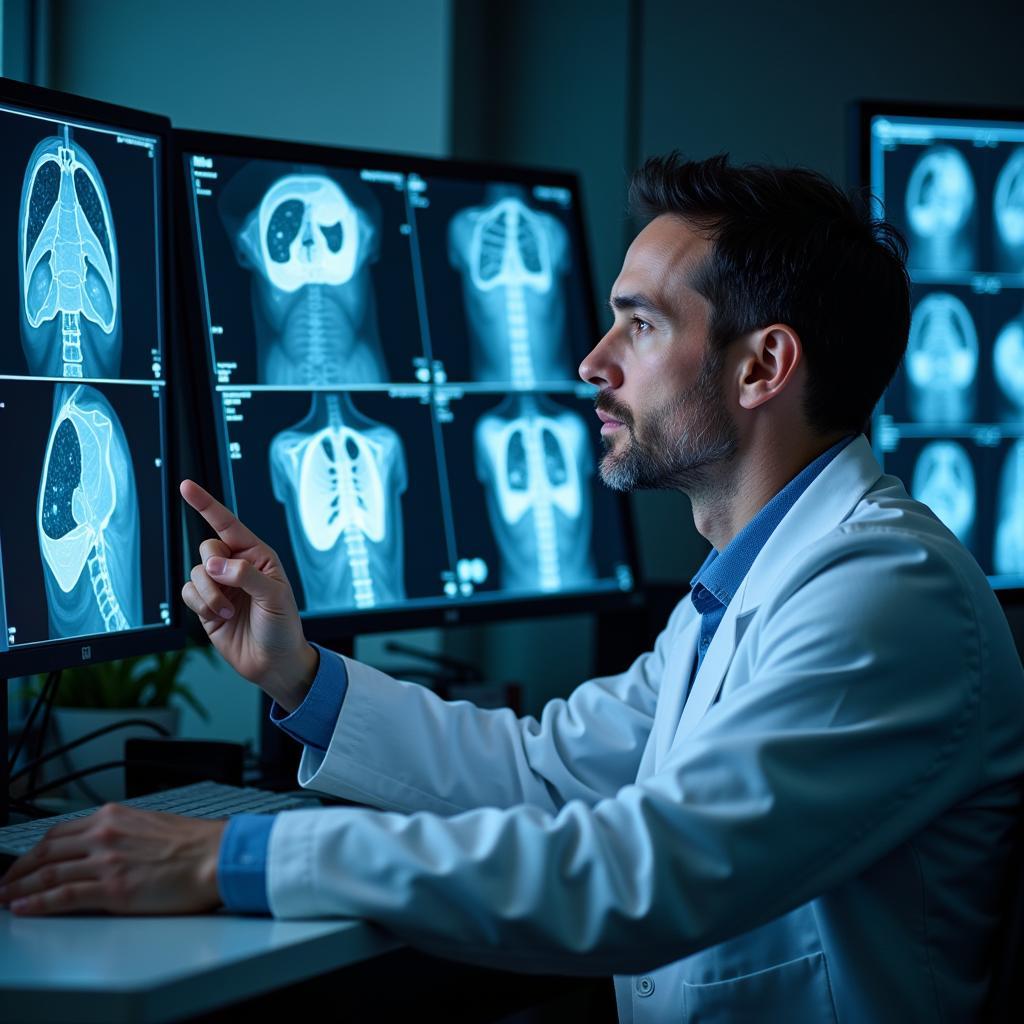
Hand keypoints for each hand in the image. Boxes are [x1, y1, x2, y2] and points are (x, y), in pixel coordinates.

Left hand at [0, 803, 226, 915]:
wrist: (219, 856)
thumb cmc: (196, 844)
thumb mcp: (152, 824)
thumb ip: (123, 832)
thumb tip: (105, 848)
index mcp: (115, 816)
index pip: (60, 832)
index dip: (34, 850)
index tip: (23, 861)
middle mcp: (105, 834)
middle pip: (45, 851)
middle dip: (18, 869)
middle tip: (4, 882)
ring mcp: (106, 861)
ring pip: (47, 874)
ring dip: (19, 888)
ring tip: (5, 898)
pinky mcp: (112, 889)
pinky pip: (61, 896)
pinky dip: (36, 903)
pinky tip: (23, 907)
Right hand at [180, 479, 317, 709]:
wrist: (273, 662)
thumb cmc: (283, 627)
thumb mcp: (273, 597)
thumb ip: (245, 575)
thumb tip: (214, 563)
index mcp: (258, 556)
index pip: (228, 524)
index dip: (206, 504)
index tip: (186, 486)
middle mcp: (237, 567)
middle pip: (207, 549)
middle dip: (213, 571)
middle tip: (229, 591)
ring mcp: (220, 586)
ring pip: (195, 573)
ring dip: (209, 595)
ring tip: (229, 612)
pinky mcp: (206, 605)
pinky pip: (188, 593)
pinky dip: (200, 606)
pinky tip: (219, 617)